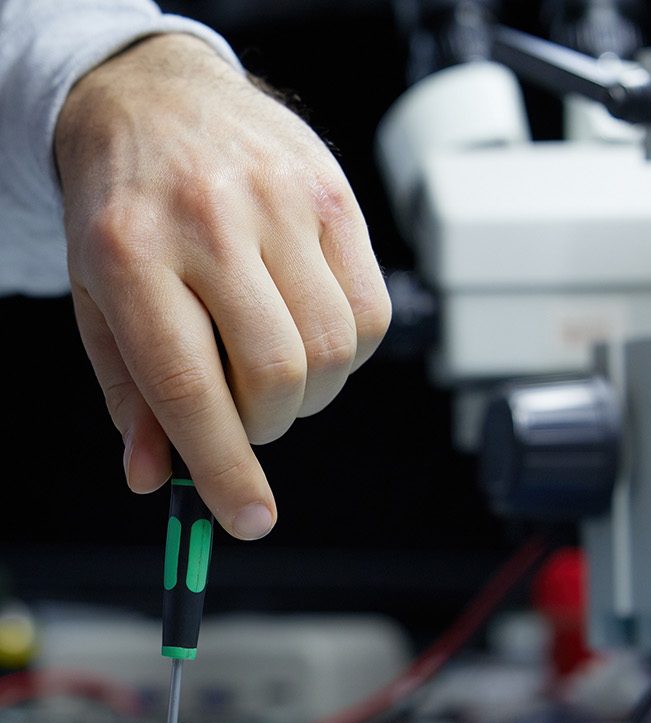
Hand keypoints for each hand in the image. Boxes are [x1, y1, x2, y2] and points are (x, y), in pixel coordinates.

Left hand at [54, 33, 390, 539]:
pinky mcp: (336, 197)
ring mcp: (283, 203)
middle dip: (268, 424)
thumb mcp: (98, 299)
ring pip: (335, 351)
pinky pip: (372, 315)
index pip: (190, 388)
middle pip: (277, 375)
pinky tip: (312, 329)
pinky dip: (350, 352)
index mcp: (129, 252)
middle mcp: (209, 221)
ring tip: (277, 364)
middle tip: (248, 413)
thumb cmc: (123, 207)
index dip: (225, 468)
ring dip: (312, 391)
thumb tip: (156, 475)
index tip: (248, 519)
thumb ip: (130, 392)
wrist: (155, 95)